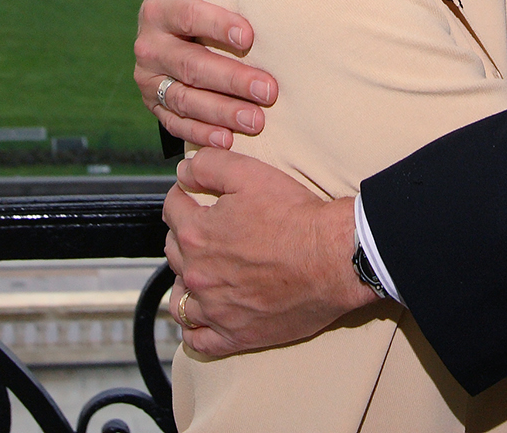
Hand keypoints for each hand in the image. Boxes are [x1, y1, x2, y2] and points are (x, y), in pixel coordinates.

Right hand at [133, 0, 278, 147]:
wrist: (174, 24)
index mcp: (160, 4)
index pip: (186, 15)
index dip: (215, 24)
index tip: (250, 36)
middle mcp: (148, 42)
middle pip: (188, 64)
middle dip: (230, 79)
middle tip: (270, 90)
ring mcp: (148, 76)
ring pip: (183, 99)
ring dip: (220, 113)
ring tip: (257, 122)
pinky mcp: (153, 103)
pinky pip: (175, 123)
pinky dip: (200, 134)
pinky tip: (228, 142)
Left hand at [162, 147, 376, 358]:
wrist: (335, 257)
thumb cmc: (296, 217)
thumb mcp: (249, 174)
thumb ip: (208, 166)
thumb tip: (183, 170)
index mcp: (197, 235)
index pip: (172, 210)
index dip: (183, 198)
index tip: (193, 197)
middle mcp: (199, 275)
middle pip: (173, 252)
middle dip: (184, 236)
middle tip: (206, 230)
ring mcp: (215, 309)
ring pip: (180, 299)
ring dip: (185, 282)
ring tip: (201, 272)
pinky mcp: (236, 335)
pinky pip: (198, 340)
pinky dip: (194, 328)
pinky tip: (204, 315)